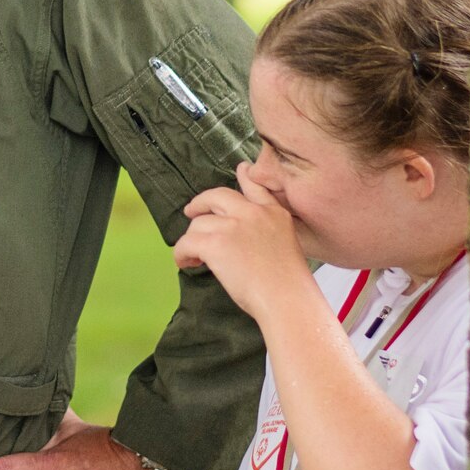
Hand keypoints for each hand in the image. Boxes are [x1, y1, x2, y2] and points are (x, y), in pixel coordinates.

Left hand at [172, 162, 314, 322]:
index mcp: (274, 214)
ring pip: (199, 223)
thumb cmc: (288, 286)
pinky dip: (181, 253)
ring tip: (192, 255)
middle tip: (191, 212)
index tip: (241, 169)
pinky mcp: (216, 243)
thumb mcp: (287, 246)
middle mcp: (253, 213)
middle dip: (200, 203)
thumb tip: (240, 241)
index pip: (255, 185)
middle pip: (217, 195)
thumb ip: (266, 234)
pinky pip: (186, 242)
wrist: (287, 300)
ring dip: (192, 238)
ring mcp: (233, 226)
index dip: (245, 175)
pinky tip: (185, 263)